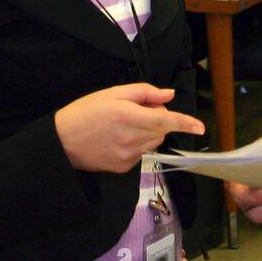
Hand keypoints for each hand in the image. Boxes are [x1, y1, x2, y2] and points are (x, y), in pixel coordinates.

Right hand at [53, 84, 205, 173]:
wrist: (62, 142)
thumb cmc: (85, 112)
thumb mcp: (113, 93)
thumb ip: (144, 93)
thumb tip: (169, 95)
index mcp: (128, 116)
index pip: (165, 121)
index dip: (185, 123)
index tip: (200, 127)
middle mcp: (131, 138)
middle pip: (162, 130)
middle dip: (158, 119)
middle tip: (137, 111)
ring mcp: (128, 156)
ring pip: (153, 142)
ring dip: (148, 132)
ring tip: (124, 125)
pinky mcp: (124, 167)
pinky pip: (141, 153)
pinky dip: (136, 144)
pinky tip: (117, 139)